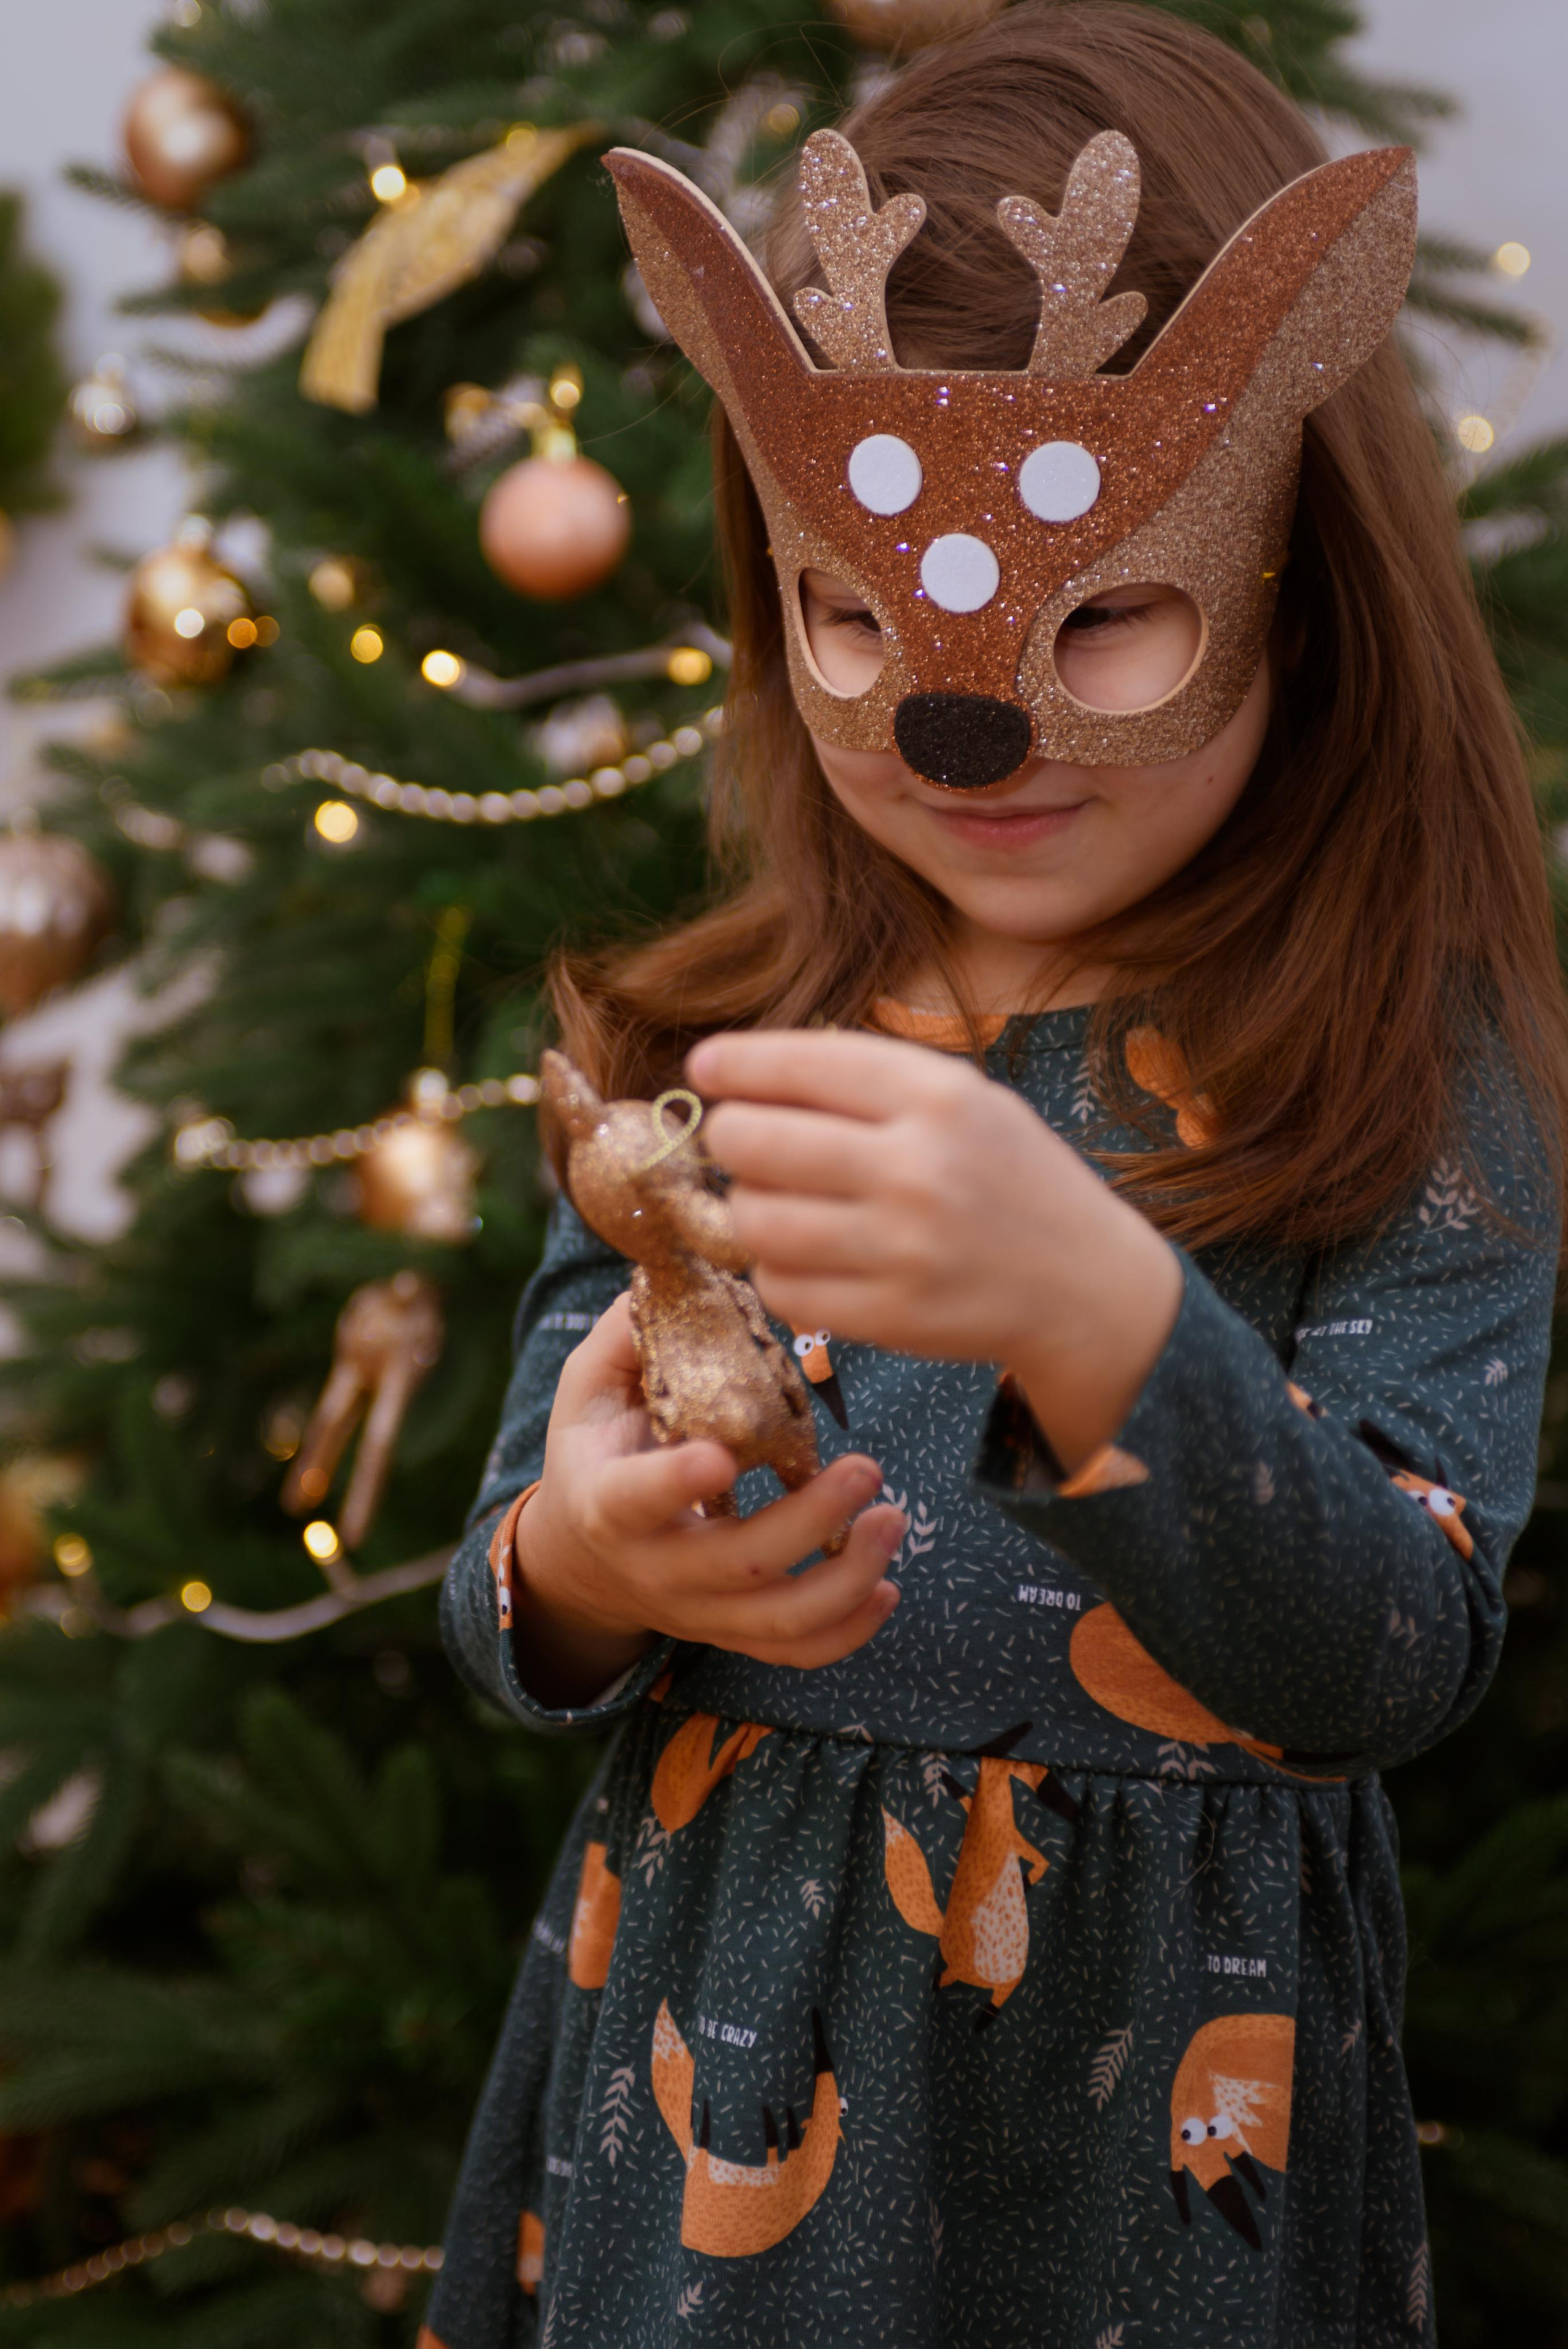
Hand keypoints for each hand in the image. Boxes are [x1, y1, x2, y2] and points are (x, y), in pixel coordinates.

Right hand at [512, 1293, 906, 1704]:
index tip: (723, 1455)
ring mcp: (697, 1612)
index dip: (674, 1483)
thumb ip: (628, 1335)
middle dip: (809, 1522)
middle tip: (868, 1468)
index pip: (633, 1501)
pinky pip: (794, 1652)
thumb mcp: (590, 1388)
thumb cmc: (598, 1449)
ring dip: (846, 1581)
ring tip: (893, 1521)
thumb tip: (677, 1271)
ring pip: (777, 1623)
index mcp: (606, 1501)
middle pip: (737, 1565)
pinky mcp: (732, 1635)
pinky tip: (887, 1587)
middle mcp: (653, 1568)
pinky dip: (847, 1632)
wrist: (583, 1556)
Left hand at [686, 1028, 1182, 1471]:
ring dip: (749, 1208)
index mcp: (938, 1097)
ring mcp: (902, 1248)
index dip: (736, 1064)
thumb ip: (867, 1081)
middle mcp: (917, 1167)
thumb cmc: (1008, 1177)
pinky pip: (781, 1287)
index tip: (703, 1069)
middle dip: (730, 1136)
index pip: (802, 1063)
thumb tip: (740, 1074)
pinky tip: (807, 1256)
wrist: (1085, 1286)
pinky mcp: (889, 1316)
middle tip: (741, 1141)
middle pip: (755, 1141)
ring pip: (755, 1219)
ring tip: (776, 1201)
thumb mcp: (965, 1101)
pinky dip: (777, 1270)